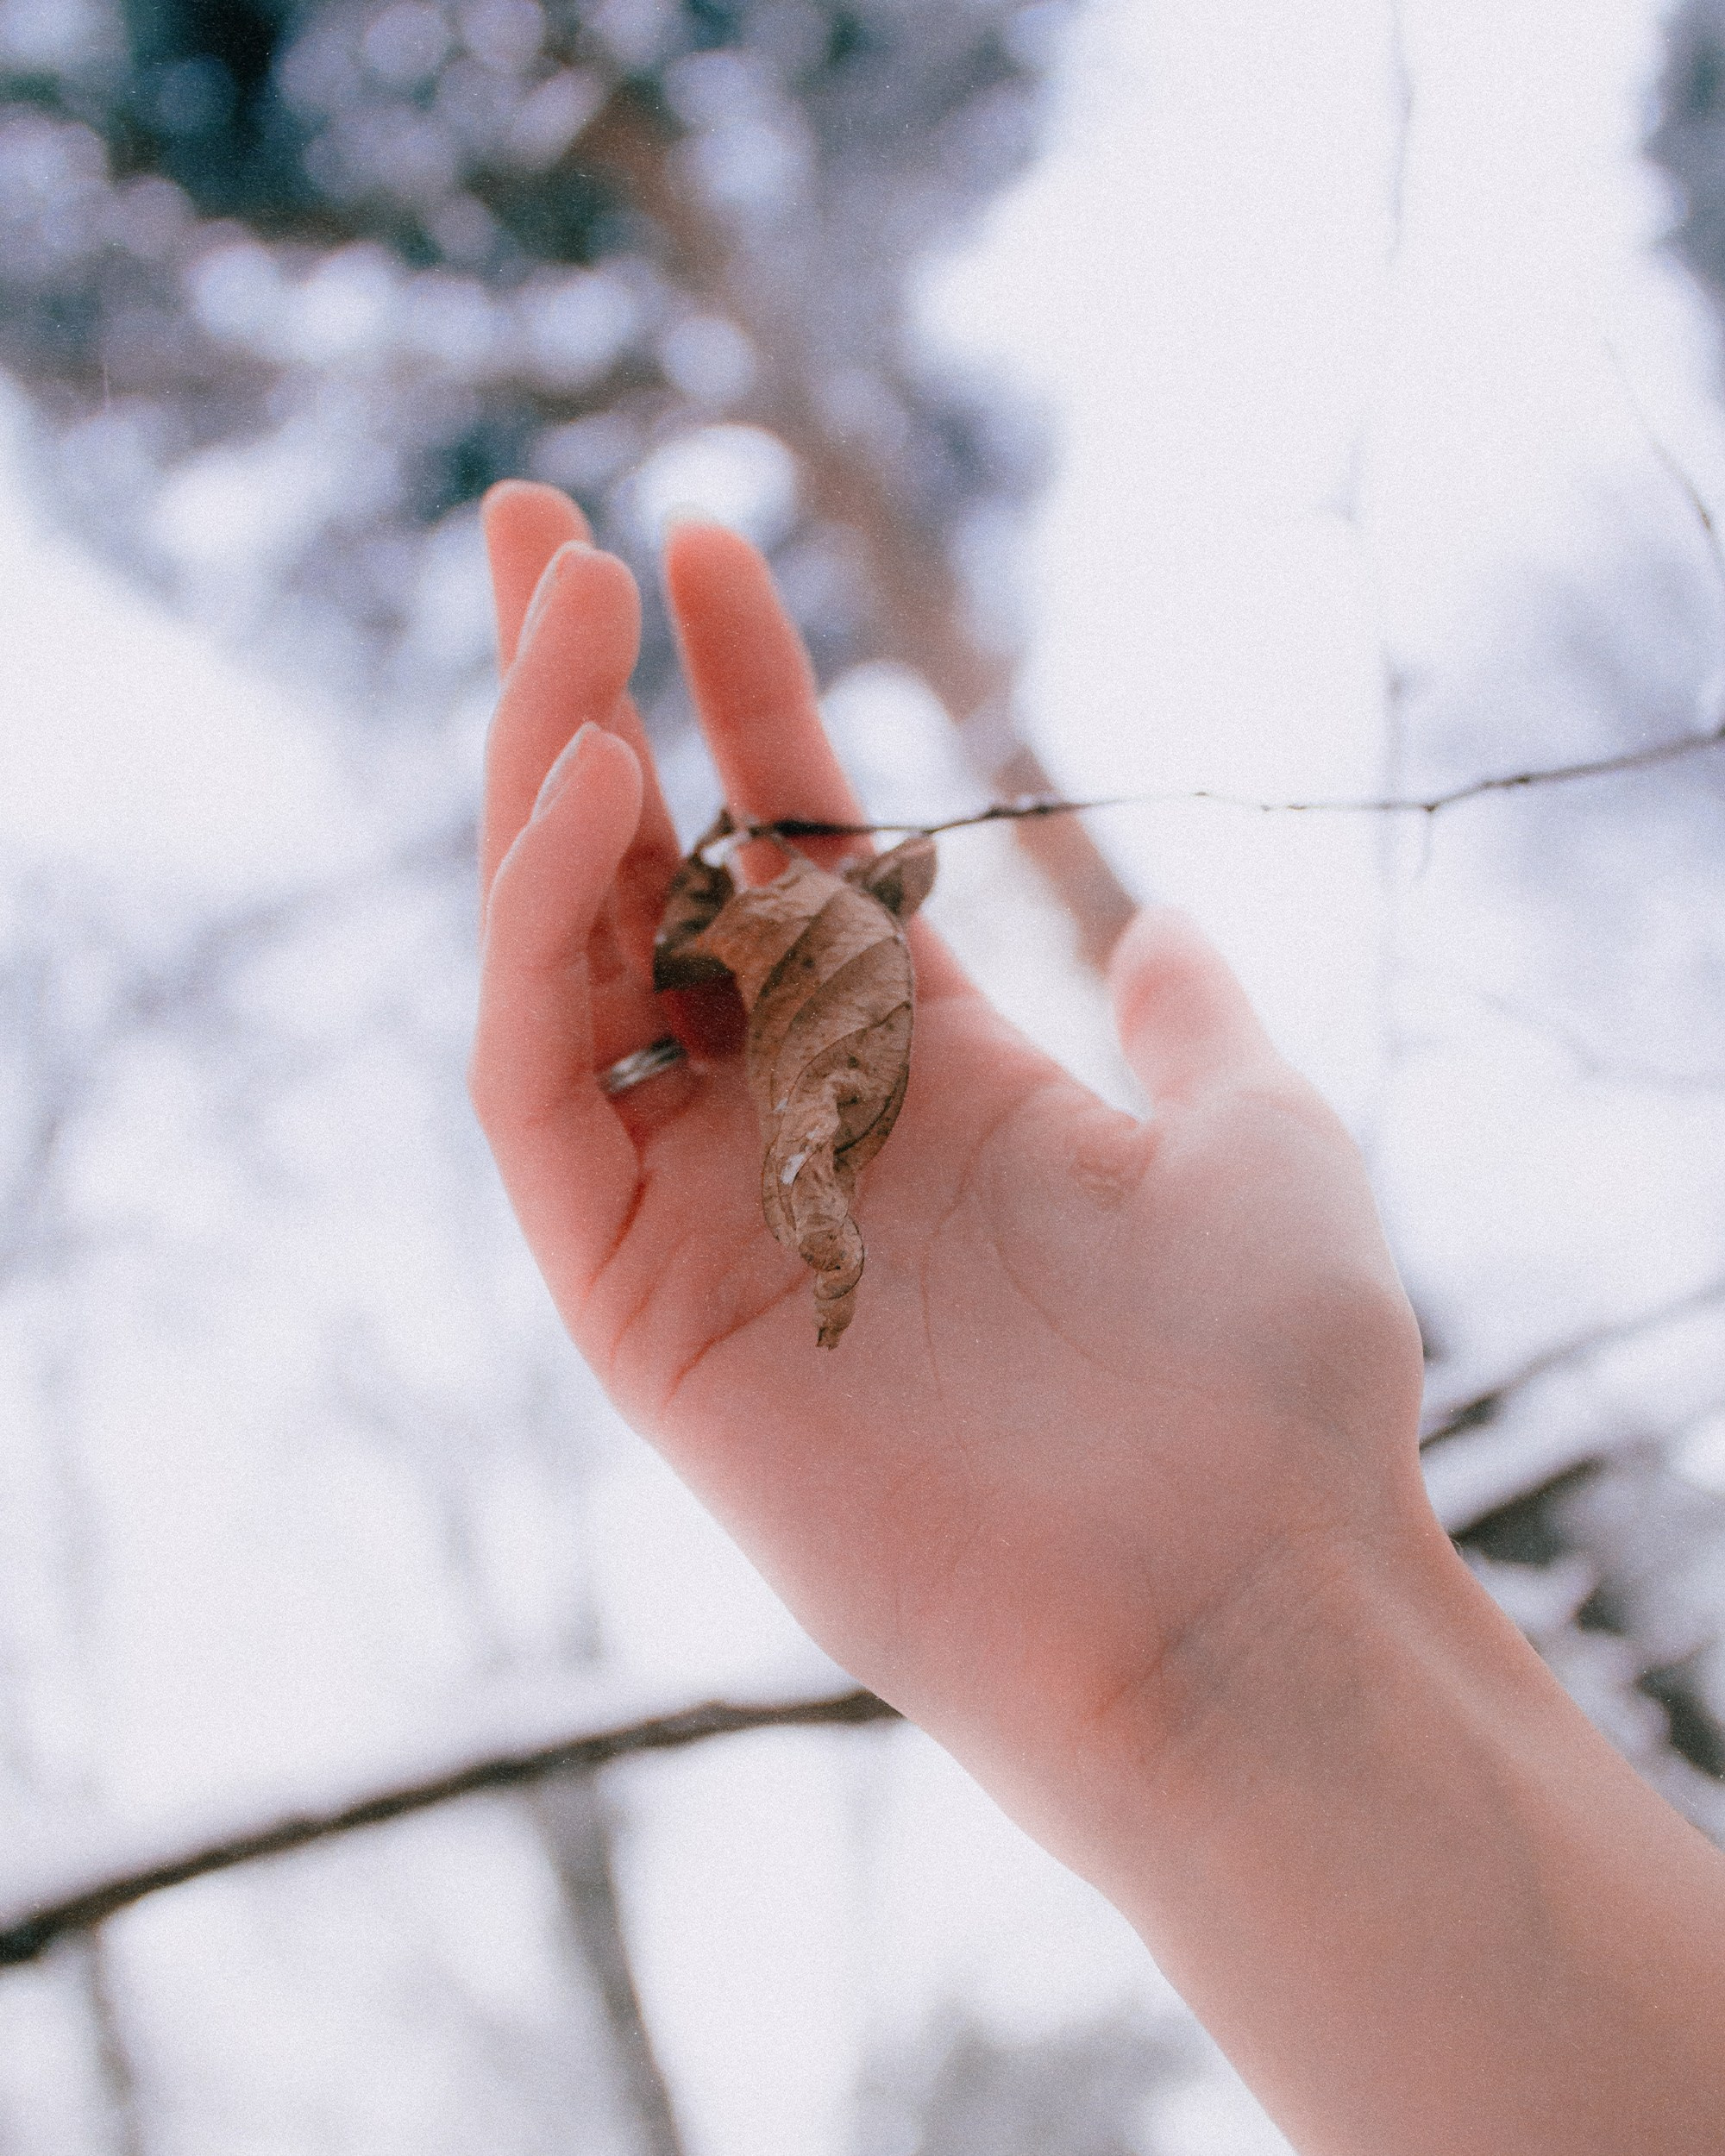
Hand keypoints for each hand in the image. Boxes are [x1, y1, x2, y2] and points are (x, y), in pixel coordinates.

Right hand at [470, 480, 1428, 1870]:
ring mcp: (699, 1214)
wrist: (1245, 1603)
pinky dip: (533, 949)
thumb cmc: (1275, 1381)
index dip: (740, 692)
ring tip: (558, 616)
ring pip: (557, 970)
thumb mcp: (1263, 1135)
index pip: (784, 849)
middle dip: (579, 699)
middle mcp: (789, 1129)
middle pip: (639, 885)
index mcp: (921, 1072)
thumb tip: (1166, 922)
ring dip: (539, 785)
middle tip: (535, 519)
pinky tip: (587, 795)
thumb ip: (1191, 1021)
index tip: (707, 534)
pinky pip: (539, 1104)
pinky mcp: (636, 1311)